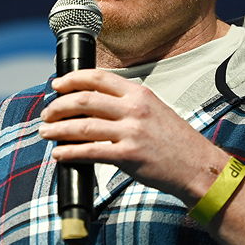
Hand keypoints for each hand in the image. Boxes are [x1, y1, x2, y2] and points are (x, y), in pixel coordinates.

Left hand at [39, 69, 227, 201]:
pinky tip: (59, 154)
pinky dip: (69, 152)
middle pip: (84, 99)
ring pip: (82, 126)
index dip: (72, 79)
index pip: (98, 77)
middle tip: (47, 113)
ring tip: (45, 132)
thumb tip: (95, 103)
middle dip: (59, 105)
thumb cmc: (176, 142)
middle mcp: (134, 109)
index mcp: (139, 93)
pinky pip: (90, 151)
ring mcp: (131, 132)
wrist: (198, 167)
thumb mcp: (155, 110)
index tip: (57, 85)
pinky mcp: (128, 156)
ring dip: (58, 129)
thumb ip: (128, 103)